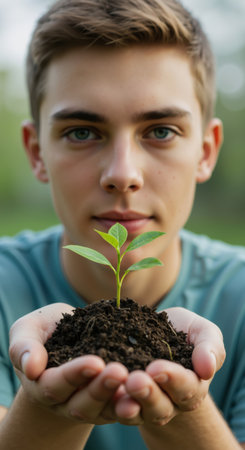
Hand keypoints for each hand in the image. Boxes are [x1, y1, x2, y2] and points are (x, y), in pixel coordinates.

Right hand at [9, 303, 128, 424]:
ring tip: (136, 380)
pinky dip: (137, 400)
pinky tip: (151, 386)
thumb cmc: (46, 333)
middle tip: (118, 371)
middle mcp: (67, 402)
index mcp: (44, 385)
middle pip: (83, 404)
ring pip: (106, 410)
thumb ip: (23, 346)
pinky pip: (124, 406)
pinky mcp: (112, 402)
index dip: (74, 375)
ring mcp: (92, 405)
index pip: (56, 385)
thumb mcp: (28, 331)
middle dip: (101, 389)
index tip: (94, 362)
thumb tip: (31, 366)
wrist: (69, 341)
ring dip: (121, 397)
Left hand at [113, 307, 225, 426]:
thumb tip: (207, 368)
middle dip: (147, 394)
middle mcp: (168, 403)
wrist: (155, 332)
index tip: (157, 367)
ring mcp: (142, 404)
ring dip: (126, 403)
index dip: (173, 380)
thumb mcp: (202, 332)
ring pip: (135, 413)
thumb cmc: (183, 332)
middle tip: (135, 380)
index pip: (186, 388)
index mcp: (192, 387)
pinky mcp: (119, 399)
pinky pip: (111, 406)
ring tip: (117, 388)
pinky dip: (104, 399)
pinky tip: (97, 386)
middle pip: (159, 408)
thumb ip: (210, 347)